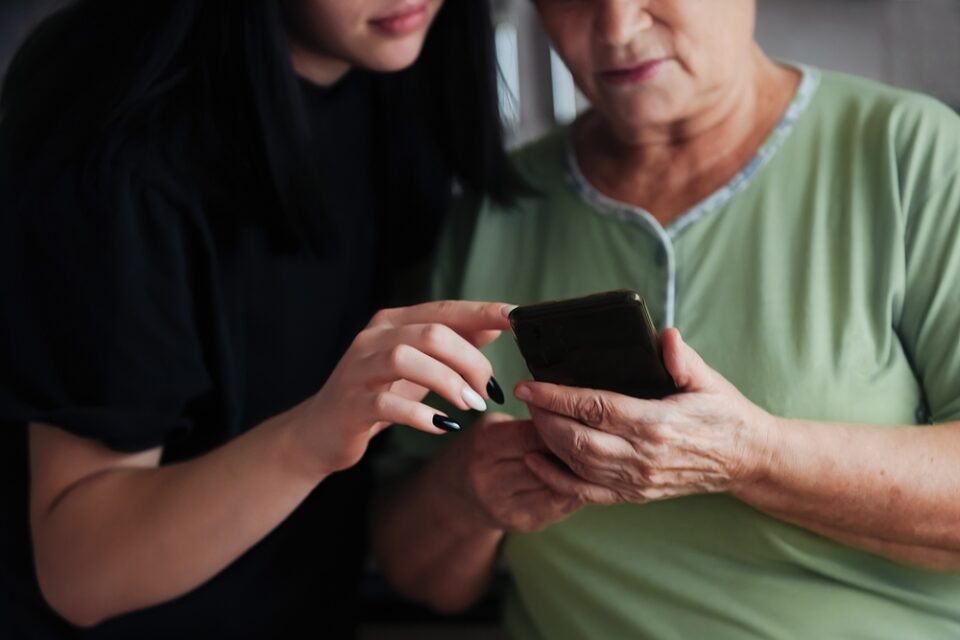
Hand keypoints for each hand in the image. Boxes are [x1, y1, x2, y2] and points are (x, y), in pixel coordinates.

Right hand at [296, 300, 512, 475]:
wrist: (320, 432)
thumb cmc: (377, 395)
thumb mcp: (418, 367)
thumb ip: (451, 344)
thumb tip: (496, 326)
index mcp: (391, 323)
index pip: (443, 309)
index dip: (481, 312)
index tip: (516, 316)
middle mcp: (372, 339)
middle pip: (430, 333)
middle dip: (469, 360)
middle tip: (489, 390)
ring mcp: (358, 370)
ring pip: (406, 359)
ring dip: (448, 382)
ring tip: (471, 406)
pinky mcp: (350, 404)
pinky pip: (387, 404)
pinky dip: (421, 414)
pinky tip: (442, 425)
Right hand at [448, 412, 605, 532]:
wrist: (459, 494)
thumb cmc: (485, 450)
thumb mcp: (495, 425)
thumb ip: (528, 423)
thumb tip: (575, 418)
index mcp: (485, 445)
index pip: (535, 433)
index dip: (561, 426)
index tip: (581, 418)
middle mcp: (491, 478)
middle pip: (549, 461)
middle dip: (575, 449)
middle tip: (596, 437)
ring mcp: (506, 505)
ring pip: (558, 484)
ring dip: (580, 471)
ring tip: (595, 457)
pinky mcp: (521, 522)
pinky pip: (560, 504)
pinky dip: (575, 490)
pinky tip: (584, 478)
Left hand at [515, 328, 774, 504]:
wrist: (746, 460)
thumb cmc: (725, 415)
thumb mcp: (709, 380)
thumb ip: (684, 359)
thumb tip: (666, 337)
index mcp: (657, 424)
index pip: (595, 408)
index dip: (557, 397)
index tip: (529, 384)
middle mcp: (643, 457)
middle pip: (577, 440)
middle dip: (544, 418)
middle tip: (526, 398)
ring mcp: (637, 480)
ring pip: (577, 465)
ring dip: (547, 442)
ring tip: (531, 418)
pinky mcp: (634, 494)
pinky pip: (586, 493)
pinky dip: (556, 479)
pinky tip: (535, 461)